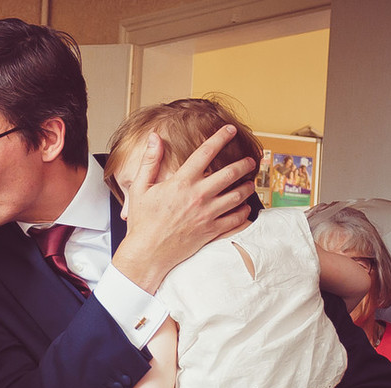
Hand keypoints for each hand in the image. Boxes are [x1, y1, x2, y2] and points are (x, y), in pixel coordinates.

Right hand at [112, 126, 255, 293]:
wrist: (147, 253)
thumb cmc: (142, 222)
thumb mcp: (140, 188)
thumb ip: (150, 161)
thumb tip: (155, 138)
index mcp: (181, 183)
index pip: (206, 152)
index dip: (220, 138)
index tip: (230, 130)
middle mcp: (198, 196)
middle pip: (230, 174)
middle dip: (243, 165)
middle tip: (250, 162)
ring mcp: (207, 215)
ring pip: (237, 196)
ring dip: (247, 188)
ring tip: (250, 184)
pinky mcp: (211, 231)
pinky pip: (236, 220)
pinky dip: (244, 213)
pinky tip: (245, 208)